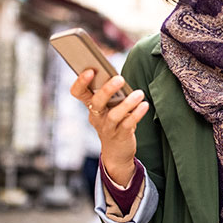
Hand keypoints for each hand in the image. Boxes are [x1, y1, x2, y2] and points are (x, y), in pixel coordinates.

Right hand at [70, 69, 149, 184]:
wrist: (117, 152)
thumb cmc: (115, 122)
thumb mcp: (110, 107)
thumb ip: (112, 94)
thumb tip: (118, 76)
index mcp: (91, 106)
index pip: (78, 92)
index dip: (81, 82)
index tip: (90, 70)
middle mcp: (96, 116)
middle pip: (96, 102)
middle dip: (107, 90)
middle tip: (120, 78)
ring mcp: (107, 128)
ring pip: (113, 115)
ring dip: (127, 103)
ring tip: (139, 93)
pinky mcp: (120, 136)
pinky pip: (127, 124)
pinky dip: (136, 114)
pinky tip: (144, 105)